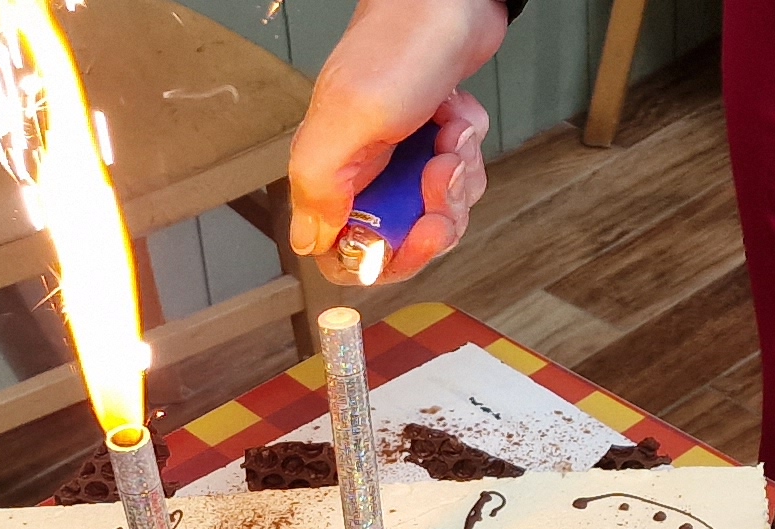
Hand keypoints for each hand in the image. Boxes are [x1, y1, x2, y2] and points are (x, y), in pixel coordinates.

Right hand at [288, 0, 505, 281]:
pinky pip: (459, 176)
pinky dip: (467, 148)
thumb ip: (321, 185)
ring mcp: (401, 156)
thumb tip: (307, 242)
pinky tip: (455, 117)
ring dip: (456, 177)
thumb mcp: (351, 119)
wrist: (450, 2)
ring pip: (436, 210)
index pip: (344, 250)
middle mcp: (364, 168)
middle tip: (440, 175)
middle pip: (402, 238)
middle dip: (434, 215)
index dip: (383, 257)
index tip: (410, 235)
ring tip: (448, 134)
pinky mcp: (432, 142)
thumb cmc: (399, 47)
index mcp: (330, 170)